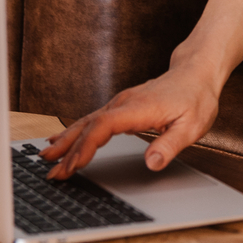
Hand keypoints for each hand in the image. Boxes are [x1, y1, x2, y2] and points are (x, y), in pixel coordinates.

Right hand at [40, 61, 220, 178]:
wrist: (196, 72)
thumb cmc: (196, 98)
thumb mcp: (192, 126)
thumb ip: (170, 145)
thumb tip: (152, 163)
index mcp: (138, 108)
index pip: (104, 127)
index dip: (87, 146)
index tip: (74, 165)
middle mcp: (124, 103)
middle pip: (89, 125)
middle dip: (68, 149)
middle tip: (51, 170)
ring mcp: (120, 103)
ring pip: (87, 121)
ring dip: (66, 140)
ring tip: (46, 157)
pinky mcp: (121, 106)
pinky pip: (93, 119)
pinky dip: (75, 131)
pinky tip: (63, 139)